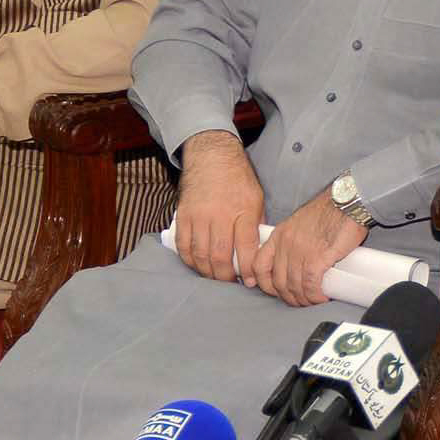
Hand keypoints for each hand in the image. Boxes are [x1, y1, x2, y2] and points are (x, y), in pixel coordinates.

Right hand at [172, 130, 265, 285]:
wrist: (211, 157)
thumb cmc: (238, 179)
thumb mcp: (256, 199)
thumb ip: (255, 225)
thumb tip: (257, 253)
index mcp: (243, 211)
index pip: (246, 248)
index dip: (249, 269)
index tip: (251, 281)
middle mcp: (219, 215)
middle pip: (220, 256)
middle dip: (226, 276)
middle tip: (231, 283)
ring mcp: (198, 216)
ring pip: (200, 255)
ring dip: (208, 272)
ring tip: (216, 277)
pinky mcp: (183, 216)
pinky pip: (183, 246)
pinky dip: (190, 260)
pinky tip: (198, 265)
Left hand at [255, 187, 366, 308]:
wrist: (348, 202)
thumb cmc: (331, 210)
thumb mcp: (301, 222)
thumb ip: (294, 240)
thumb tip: (298, 261)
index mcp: (279, 235)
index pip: (259, 265)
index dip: (265, 284)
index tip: (275, 291)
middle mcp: (285, 245)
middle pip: (277, 282)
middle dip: (288, 296)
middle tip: (300, 301)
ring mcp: (300, 252)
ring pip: (293, 286)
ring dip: (303, 299)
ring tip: (313, 301)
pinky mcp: (317, 258)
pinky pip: (310, 285)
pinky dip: (315, 295)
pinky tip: (321, 297)